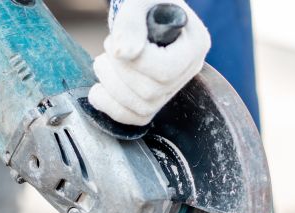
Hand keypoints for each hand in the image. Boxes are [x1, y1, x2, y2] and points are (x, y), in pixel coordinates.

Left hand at [89, 0, 210, 125]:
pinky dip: (111, 108)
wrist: (144, 12)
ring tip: (103, 62)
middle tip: (109, 47)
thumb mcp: (138, 2)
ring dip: (111, 86)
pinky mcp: (155, 100)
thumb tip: (122, 53)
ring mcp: (173, 89)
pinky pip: (136, 118)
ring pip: (142, 107)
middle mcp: (189, 70)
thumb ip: (131, 23)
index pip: (165, 70)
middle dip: (119, 71)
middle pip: (152, 91)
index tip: (117, 42)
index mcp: (195, 44)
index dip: (134, 62)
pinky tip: (99, 90)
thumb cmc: (145, 4)